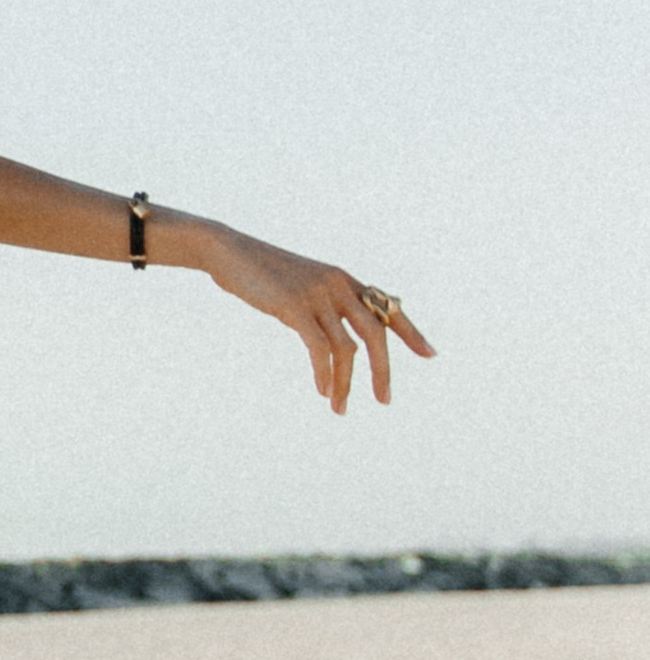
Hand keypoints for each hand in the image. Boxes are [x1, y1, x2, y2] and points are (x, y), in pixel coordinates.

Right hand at [194, 225, 434, 412]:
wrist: (229, 252)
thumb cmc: (262, 272)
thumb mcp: (302, 285)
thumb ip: (326, 305)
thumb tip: (341, 339)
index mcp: (344, 280)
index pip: (388, 308)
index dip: (411, 332)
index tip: (430, 354)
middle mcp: (338, 285)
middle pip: (374, 334)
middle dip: (383, 370)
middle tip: (385, 400)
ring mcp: (318, 295)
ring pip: (345, 348)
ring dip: (345, 383)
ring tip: (339, 407)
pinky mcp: (295, 307)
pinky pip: (319, 348)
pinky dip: (325, 373)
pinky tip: (323, 391)